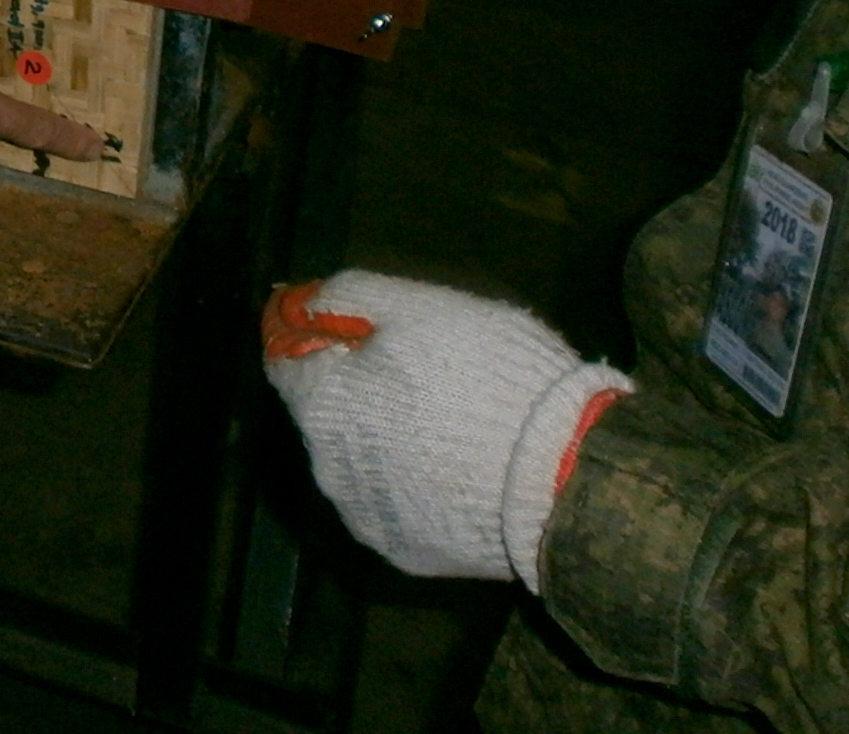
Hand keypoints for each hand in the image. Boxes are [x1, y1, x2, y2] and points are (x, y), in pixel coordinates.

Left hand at [261, 270, 630, 588]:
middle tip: (419, 372)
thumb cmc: (489, 375)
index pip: (283, 362)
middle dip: (354, 390)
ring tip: (446, 423)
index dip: (311, 337)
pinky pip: (394, 507)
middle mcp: (328, 469)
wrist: (565, 474)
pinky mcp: (405, 553)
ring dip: (380, 440)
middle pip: (322, 414)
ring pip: (355, 463)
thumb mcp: (418, 307)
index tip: (348, 326)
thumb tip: (299, 300)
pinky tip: (455, 470)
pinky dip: (411, 486)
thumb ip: (346, 295)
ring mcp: (366, 518)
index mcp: (323, 404)